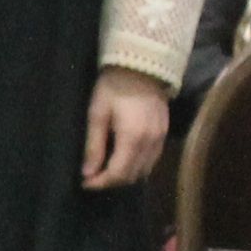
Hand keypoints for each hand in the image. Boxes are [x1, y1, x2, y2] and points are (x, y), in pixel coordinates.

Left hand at [81, 66, 171, 189]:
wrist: (142, 66)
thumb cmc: (113, 87)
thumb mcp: (97, 114)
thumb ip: (93, 146)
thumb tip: (87, 173)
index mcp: (132, 138)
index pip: (118, 174)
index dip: (101, 183)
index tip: (86, 183)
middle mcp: (150, 143)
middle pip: (132, 176)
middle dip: (111, 181)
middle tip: (94, 177)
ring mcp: (160, 139)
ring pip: (144, 170)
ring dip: (126, 175)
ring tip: (106, 170)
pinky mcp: (165, 134)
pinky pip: (153, 160)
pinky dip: (138, 166)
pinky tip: (124, 159)